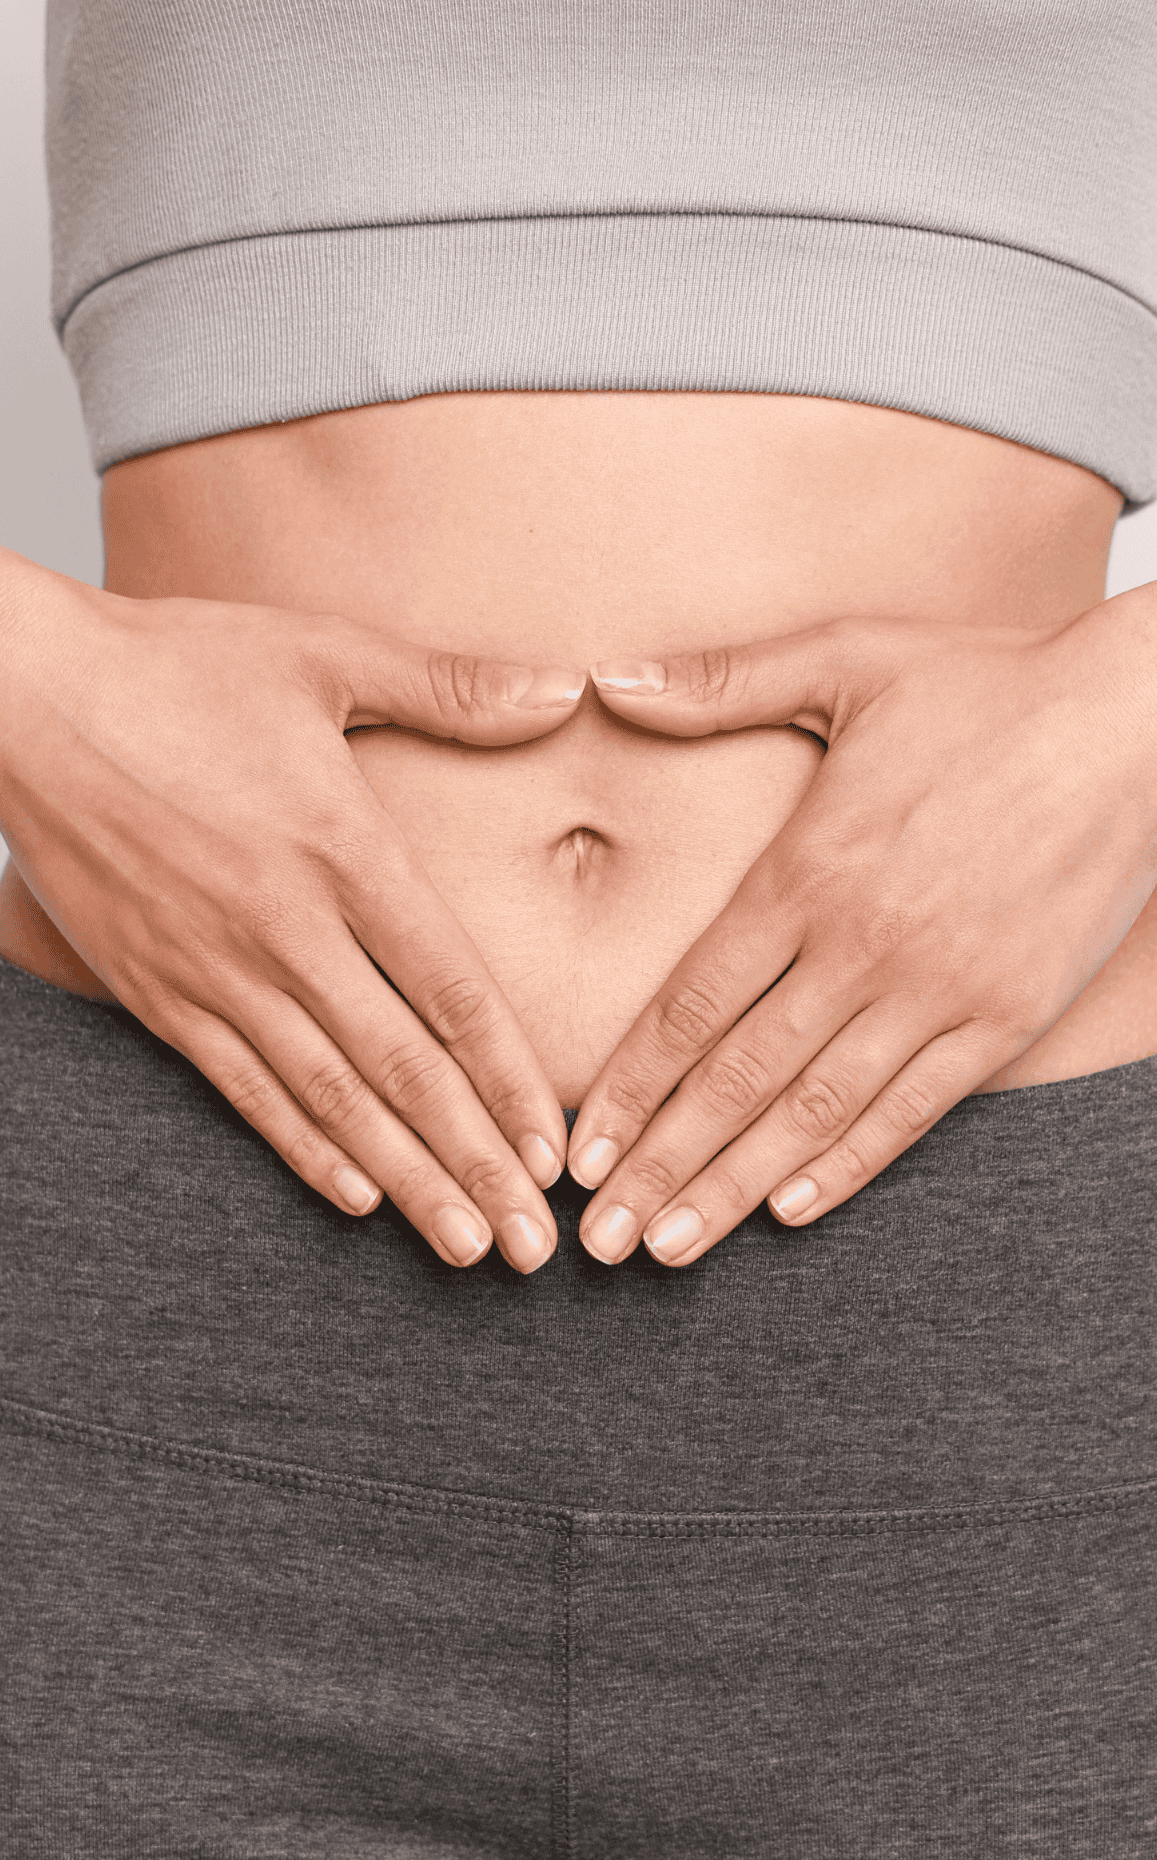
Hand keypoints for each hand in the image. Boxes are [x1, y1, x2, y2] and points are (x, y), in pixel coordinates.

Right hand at [0, 553, 583, 1271]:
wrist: (22, 698)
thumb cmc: (179, 665)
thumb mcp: (323, 656)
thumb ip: (449, 688)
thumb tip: (566, 694)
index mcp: (340, 847)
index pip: (448, 988)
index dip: (508, 1077)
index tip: (555, 1148)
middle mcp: (283, 927)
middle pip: (399, 1068)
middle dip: (473, 1164)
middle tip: (530, 1247)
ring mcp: (213, 968)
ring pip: (327, 1097)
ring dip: (402, 1179)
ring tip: (461, 1245)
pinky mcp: (154, 988)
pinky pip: (241, 1087)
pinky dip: (301, 1146)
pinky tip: (353, 1195)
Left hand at [568, 594, 1156, 1265]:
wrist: (1137, 720)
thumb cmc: (986, 682)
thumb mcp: (846, 658)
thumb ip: (721, 682)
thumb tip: (608, 678)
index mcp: (809, 866)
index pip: (693, 1001)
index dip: (630, 1084)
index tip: (579, 1146)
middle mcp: (863, 941)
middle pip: (737, 1076)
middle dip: (660, 1164)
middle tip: (597, 1238)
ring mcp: (940, 986)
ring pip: (815, 1109)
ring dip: (735, 1187)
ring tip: (668, 1248)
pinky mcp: (1008, 1013)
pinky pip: (915, 1108)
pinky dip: (850, 1162)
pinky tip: (793, 1209)